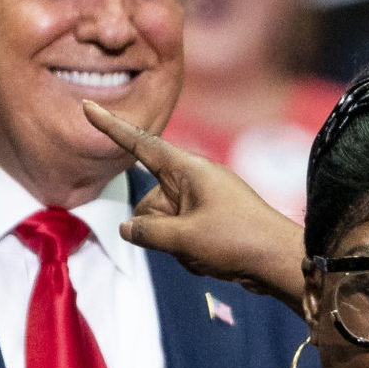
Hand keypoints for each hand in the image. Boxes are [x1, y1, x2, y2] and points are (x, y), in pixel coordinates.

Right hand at [82, 100, 307, 307]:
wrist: (280, 262)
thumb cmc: (237, 240)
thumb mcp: (185, 238)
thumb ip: (147, 232)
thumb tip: (125, 229)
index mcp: (188, 169)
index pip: (140, 144)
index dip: (112, 127)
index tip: (88, 106)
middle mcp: (193, 180)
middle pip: (150, 204)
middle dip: (159, 230)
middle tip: (191, 242)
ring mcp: (202, 202)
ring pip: (164, 226)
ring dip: (177, 246)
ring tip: (208, 253)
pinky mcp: (210, 222)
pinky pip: (182, 237)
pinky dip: (190, 253)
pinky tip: (214, 260)